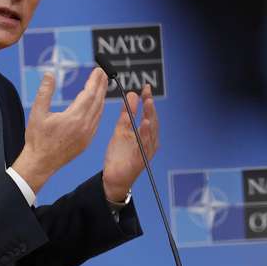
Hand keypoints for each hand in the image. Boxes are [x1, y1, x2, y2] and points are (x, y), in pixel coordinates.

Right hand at [11, 68, 108, 192]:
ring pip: (99, 112)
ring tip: (101, 85)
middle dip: (101, 86)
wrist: (41, 163)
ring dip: (101, 97)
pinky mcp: (87, 141)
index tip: (98, 71)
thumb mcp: (37, 113)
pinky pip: (97, 121)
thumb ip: (44, 92)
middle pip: (97, 101)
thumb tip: (50, 74)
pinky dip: (98, 110)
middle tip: (102, 73)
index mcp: (74, 118)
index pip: (89, 94)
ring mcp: (88, 135)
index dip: (94, 81)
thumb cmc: (37, 140)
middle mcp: (85, 126)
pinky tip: (96, 104)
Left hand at [102, 84, 158, 202]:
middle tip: (148, 94)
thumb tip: (132, 95)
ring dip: (150, 118)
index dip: (148, 101)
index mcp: (145, 134)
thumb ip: (127, 114)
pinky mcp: (141, 160)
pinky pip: (144, 146)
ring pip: (151, 133)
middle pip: (153, 122)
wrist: (113, 177)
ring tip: (148, 105)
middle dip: (150, 108)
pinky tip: (145, 124)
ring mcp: (146, 152)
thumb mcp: (121, 130)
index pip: (149, 114)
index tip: (146, 88)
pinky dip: (146, 135)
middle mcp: (149, 142)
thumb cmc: (120, 155)